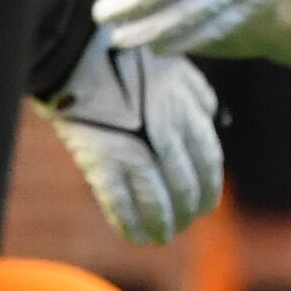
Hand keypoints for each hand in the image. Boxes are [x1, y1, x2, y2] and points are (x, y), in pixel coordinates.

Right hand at [36, 25, 223, 244]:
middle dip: (187, 209)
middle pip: (186, 184)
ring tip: (162, 236)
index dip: (209, 187)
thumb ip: (196, 95)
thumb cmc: (125, 59)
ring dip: (162, 222)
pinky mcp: (102, 160)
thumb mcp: (175, 67)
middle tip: (184, 223)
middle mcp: (168, 132)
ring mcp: (135, 147)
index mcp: (187, 110)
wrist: (78, 54)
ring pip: (158, 199)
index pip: (209, 160)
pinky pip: (121, 202)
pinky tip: (135, 235)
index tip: (207, 205)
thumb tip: (212, 117)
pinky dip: (130, 223)